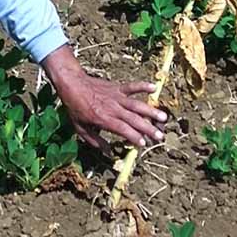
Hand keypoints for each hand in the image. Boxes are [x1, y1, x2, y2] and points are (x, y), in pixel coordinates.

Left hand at [42, 46, 166, 151]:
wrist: (72, 84)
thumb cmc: (75, 107)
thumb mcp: (80, 128)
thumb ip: (95, 141)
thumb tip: (108, 153)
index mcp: (103, 119)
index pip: (122, 129)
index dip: (133, 136)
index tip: (143, 144)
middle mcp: (113, 108)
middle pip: (133, 119)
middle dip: (148, 128)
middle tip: (160, 136)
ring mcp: (116, 96)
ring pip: (136, 104)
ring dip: (151, 111)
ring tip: (163, 117)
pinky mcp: (117, 87)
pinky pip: (132, 86)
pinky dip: (143, 86)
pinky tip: (154, 87)